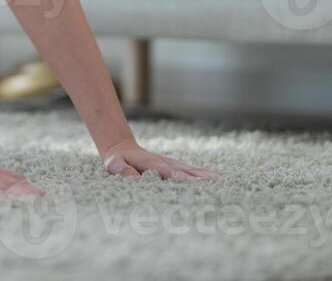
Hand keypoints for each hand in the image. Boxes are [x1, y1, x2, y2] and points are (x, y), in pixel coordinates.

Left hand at [99, 137, 214, 180]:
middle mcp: (163, 161)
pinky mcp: (173, 165)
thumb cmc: (117, 160)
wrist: (121, 147)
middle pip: (182, 170)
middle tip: (213, 185)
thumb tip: (134, 178)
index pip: (166, 171)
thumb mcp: (113, 164)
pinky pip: (189, 169)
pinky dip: (201, 173)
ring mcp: (169, 162)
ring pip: (188, 169)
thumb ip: (122, 170)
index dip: (178, 176)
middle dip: (196, 177)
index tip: (191, 183)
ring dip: (202, 175)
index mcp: (150, 163)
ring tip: (218, 181)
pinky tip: (214, 176)